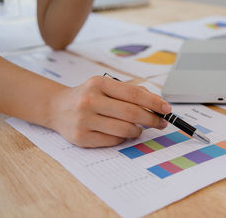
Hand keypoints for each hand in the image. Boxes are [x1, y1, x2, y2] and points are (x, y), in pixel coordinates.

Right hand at [46, 76, 170, 147]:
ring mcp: (84, 120)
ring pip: (124, 129)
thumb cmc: (88, 96)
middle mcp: (89, 100)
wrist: (58, 107)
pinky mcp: (81, 138)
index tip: (167, 109)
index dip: (154, 102)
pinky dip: (123, 137)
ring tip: (138, 128)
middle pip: (131, 113)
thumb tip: (157, 103)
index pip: (133, 94)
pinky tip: (121, 132)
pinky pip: (113, 140)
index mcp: (98, 84)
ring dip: (137, 130)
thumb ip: (131, 92)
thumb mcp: (106, 86)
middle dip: (151, 119)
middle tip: (160, 123)